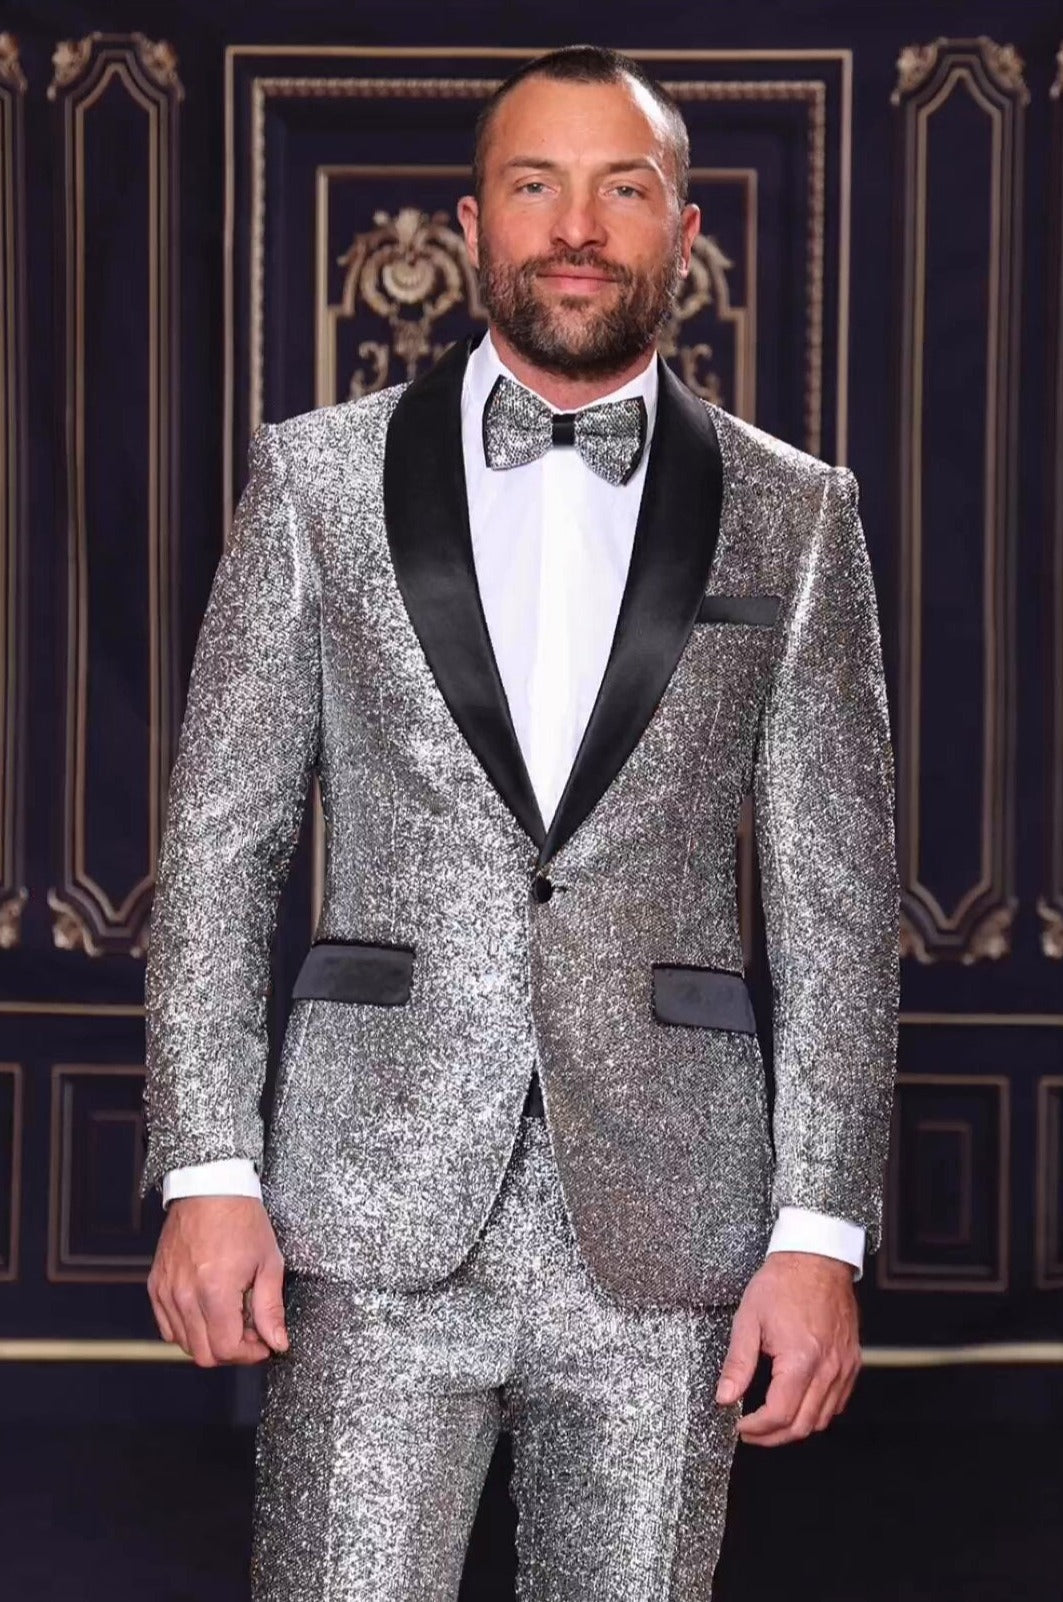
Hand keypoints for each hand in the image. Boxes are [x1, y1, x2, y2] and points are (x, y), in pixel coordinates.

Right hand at [147, 1196, 288, 1366]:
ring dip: (210, 1341)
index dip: (249, 1354)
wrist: (210, 1188)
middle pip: (204, 1354)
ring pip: (184, 1344)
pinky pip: (167, 1326)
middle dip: (232, 1351)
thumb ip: (271, 1308)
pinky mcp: (156, 1286)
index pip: (227, 1348)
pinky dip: (188, 1329)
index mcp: (215, 1290)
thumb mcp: (268, 1262)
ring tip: (230, 1318)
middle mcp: (185, 1295)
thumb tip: (277, 1342)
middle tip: (250, 1333)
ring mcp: (166, 1291)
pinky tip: (207, 1312)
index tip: (263, 1344)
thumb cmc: (241, 1219)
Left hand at [715, 1251, 859, 1445]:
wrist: (816, 1258)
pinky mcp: (852, 1362)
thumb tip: (725, 1396)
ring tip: (770, 1422)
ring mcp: (843, 1367)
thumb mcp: (748, 1319)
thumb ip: (737, 1363)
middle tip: (751, 1431)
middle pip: (802, 1426)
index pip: (779, 1414)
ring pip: (823, 1419)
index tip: (740, 1426)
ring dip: (795, 1428)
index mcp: (800, 1359)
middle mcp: (827, 1368)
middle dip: (772, 1436)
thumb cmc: (783, 1282)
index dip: (756, 1428)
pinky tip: (798, 1404)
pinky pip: (837, 1402)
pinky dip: (817, 1412)